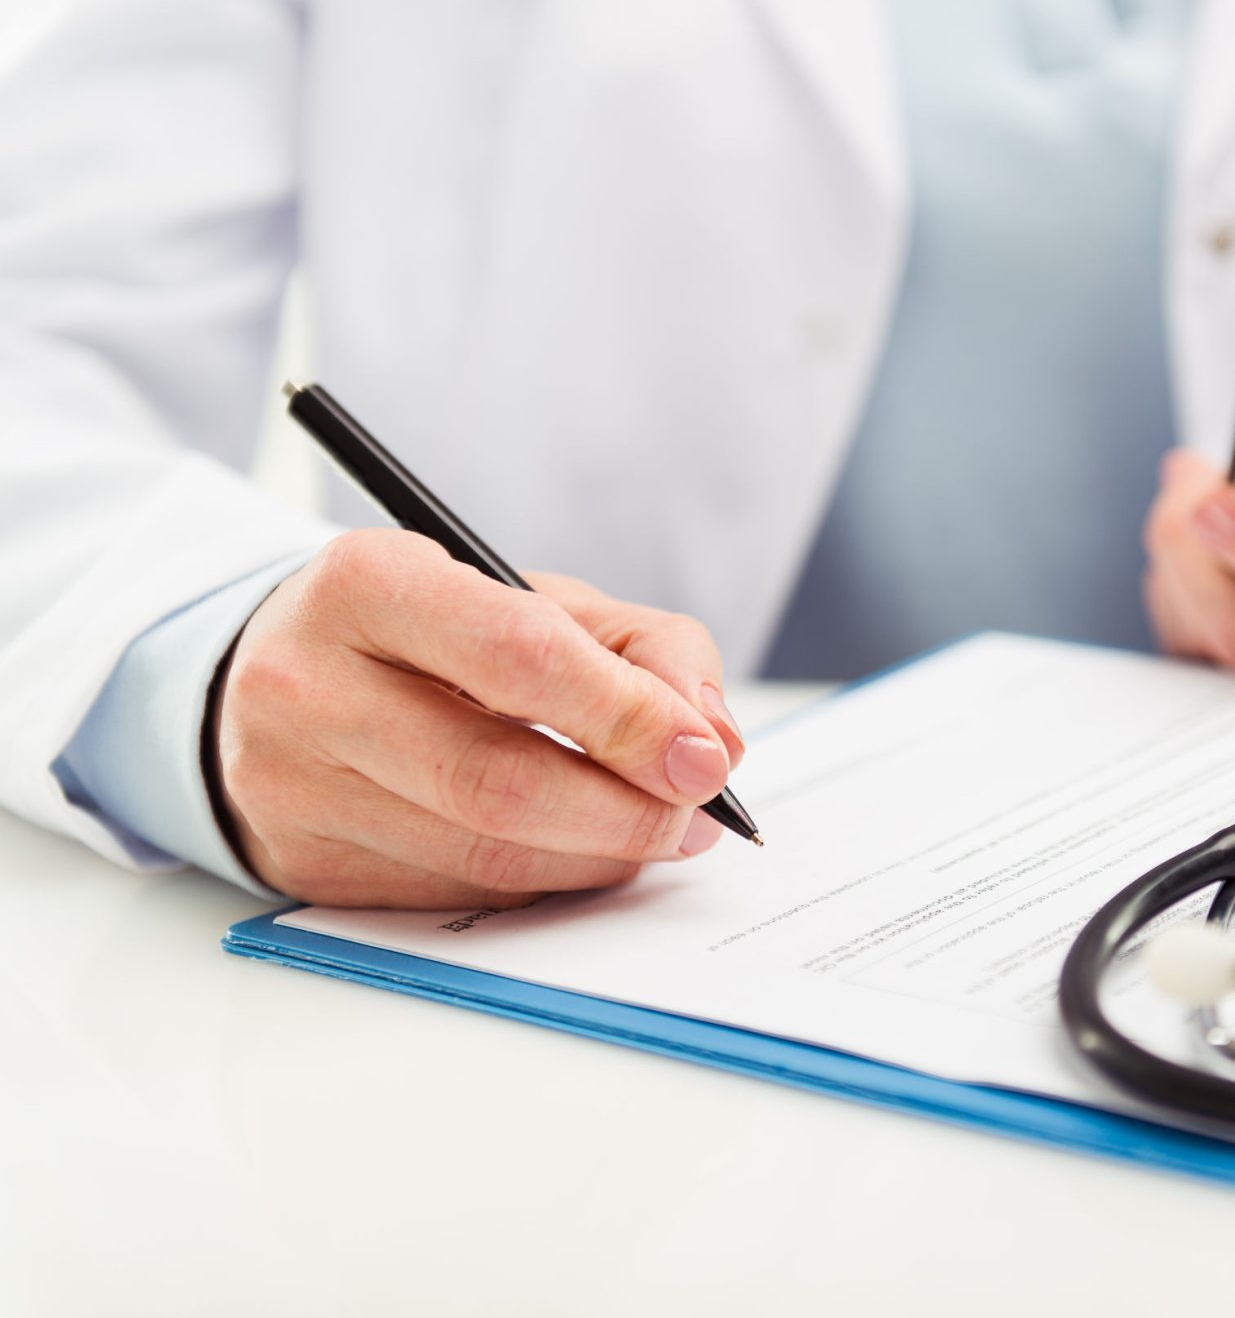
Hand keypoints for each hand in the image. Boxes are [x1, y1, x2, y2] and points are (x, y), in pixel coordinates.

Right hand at [211, 529, 746, 906]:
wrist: (276, 677)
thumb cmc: (431, 632)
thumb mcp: (536, 598)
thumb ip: (647, 650)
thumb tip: (713, 742)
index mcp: (370, 583)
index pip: (520, 658)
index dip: (628, 717)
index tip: (703, 757)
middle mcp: (310, 686)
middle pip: (499, 781)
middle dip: (627, 810)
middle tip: (697, 815)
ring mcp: (295, 787)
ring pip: (485, 856)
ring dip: (600, 856)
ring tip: (657, 831)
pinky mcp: (304, 866)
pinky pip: (458, 894)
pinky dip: (545, 882)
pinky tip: (576, 851)